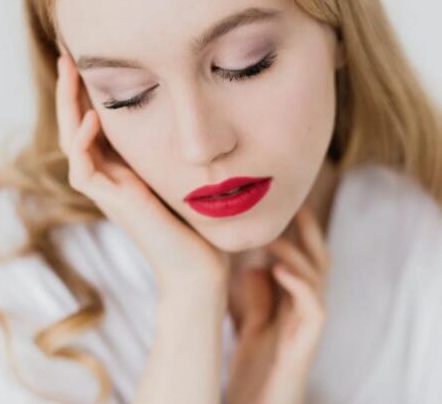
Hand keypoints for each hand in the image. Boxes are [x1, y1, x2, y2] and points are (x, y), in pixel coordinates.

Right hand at [55, 53, 230, 298]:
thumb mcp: (186, 170)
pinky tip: (92, 117)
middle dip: (72, 90)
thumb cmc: (200, 221)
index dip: (92, 92)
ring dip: (68, 106)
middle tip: (69, 54)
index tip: (95, 59)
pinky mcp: (113, 204)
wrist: (200, 268)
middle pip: (77, 125)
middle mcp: (112, 174)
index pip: (98, 121)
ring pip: (72, 142)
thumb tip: (198, 110)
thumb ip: (180, 146)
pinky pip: (83, 171)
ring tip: (70, 70)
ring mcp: (109, 190)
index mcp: (126, 166)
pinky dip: (83, 143)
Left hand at [225, 206, 328, 403]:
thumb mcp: (252, 324)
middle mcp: (306, 308)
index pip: (302, 255)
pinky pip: (313, 308)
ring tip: (272, 235)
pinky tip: (276, 268)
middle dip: (308, 228)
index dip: (296, 228)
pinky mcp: (308, 342)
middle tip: (291, 200)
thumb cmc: (255, 370)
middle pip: (317, 257)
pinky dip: (298, 284)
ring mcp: (309, 325)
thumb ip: (258, 296)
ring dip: (296, 252)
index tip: (280, 199)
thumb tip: (255, 266)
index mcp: (294, 301)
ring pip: (317, 276)